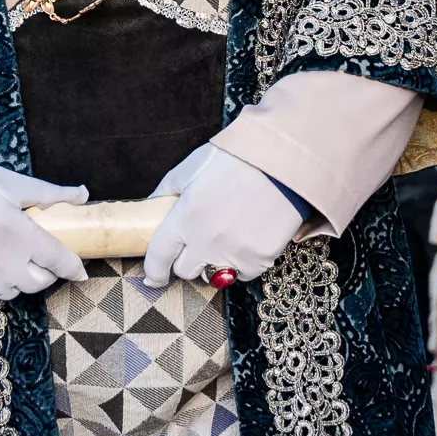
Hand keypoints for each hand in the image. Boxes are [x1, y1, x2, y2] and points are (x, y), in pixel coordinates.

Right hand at [0, 164, 88, 303]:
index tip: (79, 270)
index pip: (58, 259)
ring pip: (10, 292)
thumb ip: (50, 194)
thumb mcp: (11, 183)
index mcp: (18, 231)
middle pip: (38, 283)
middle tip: (40, 260)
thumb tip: (83, 195)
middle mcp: (0, 258)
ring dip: (16, 280)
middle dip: (45, 273)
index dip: (73, 267)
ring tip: (9, 261)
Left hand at [142, 144, 303, 287]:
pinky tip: (247, 239)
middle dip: (187, 260)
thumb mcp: (192, 166)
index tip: (154, 276)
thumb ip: (167, 190)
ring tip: (225, 238)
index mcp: (185, 218)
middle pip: (185, 271)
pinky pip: (242, 273)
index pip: (159, 257)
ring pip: (213, 275)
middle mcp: (206, 241)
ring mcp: (234, 253)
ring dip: (213, 263)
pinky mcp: (260, 260)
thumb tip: (152, 205)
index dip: (154, 270)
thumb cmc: (236, 159)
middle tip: (197, 243)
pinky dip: (241, 263)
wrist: (283, 161)